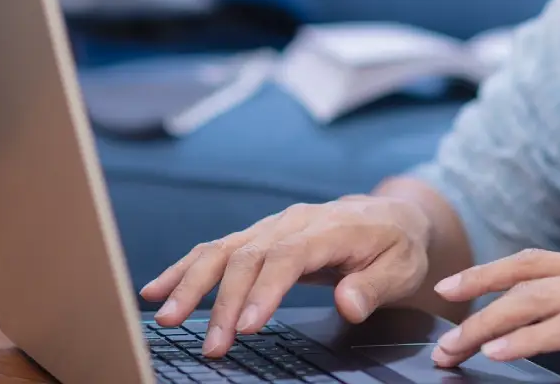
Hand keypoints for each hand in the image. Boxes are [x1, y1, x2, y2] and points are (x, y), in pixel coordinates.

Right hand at [140, 196, 431, 357]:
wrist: (391, 214)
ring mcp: (272, 227)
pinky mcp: (258, 237)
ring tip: (165, 317)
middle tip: (211, 346)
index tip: (247, 327)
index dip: (265, 290)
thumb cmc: (397, 245)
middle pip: (248, 255)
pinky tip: (156, 289)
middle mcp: (293, 222)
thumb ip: (376, 286)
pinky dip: (185, 268)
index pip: (289, 256)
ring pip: (224, 249)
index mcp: (331, 227)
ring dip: (191, 283)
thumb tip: (348, 303)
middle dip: (223, 301)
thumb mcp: (403, 267)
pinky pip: (217, 250)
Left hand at [430, 250, 559, 383]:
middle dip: (477, 290)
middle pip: (525, 273)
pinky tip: (498, 354)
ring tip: (456, 348)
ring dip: (488, 325)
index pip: (537, 261)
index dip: (492, 270)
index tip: (457, 288)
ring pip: (535, 301)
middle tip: (441, 311)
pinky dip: (524, 340)